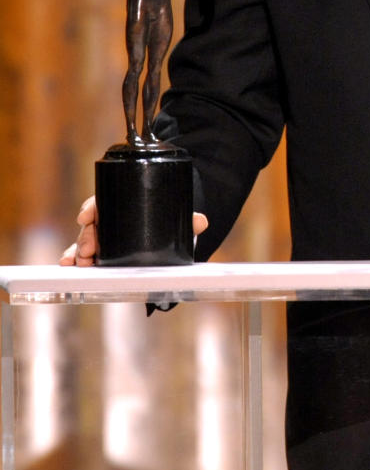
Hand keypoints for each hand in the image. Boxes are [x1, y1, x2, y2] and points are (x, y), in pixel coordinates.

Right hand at [59, 195, 208, 265]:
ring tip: (80, 263)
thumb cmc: (166, 219)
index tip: (86, 216)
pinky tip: (68, 267)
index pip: (101, 202)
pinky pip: (83, 256)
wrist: (165, 229)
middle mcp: (108, 220)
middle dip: (86, 238)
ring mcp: (103, 238)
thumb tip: (202, 222)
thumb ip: (189, 220)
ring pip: (84, 242)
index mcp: (121, 205)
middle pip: (91, 226)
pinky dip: (74, 261)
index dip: (91, 208)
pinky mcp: (101, 253)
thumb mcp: (176, 218)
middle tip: (88, 252)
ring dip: (77, 252)